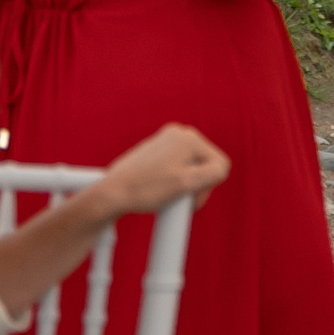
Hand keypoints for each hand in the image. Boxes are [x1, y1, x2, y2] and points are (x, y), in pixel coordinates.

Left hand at [94, 124, 230, 216]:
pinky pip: (177, 166)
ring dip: (185, 184)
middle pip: (205, 165)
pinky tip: (159, 189)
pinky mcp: (156, 150)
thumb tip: (222, 168)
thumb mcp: (186, 184)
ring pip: (191, 167)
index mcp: (190, 138)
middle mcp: (179, 133)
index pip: (220, 165)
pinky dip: (173, 180)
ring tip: (167, 195)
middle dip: (197, 185)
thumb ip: (213, 172)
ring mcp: (166, 140)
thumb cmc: (146, 190)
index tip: (189, 201)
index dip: (208, 188)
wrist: (111, 193)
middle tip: (178, 199)